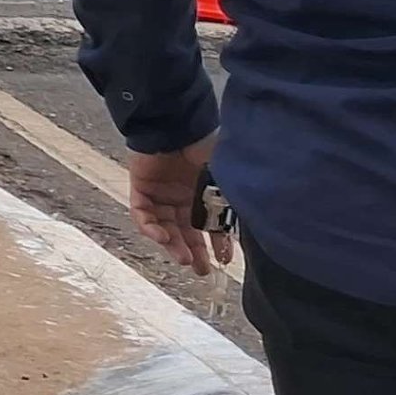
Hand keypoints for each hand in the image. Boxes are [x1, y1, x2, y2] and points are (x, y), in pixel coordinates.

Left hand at [126, 135, 234, 275]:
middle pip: (185, 232)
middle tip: (201, 270)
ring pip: (164, 228)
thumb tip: (254, 223)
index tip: (225, 260)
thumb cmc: (205, 145)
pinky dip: (150, 228)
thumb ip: (233, 199)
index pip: (210, 226)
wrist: (178, 124)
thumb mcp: (225, 177)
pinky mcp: (141, 188)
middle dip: (194, 252)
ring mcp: (160, 194)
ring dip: (173, 245)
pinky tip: (162, 237)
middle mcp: (182, 197)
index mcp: (203, 194)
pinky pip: (142, 215)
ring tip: (185, 259)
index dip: (217, 244)